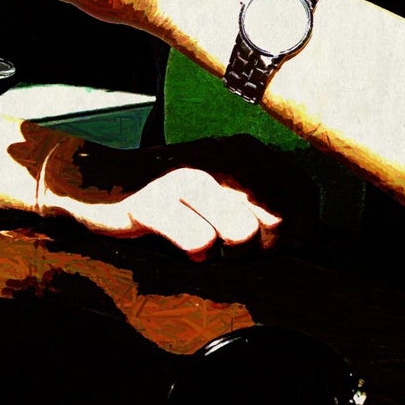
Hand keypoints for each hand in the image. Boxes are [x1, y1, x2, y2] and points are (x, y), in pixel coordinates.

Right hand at [55, 166, 281, 257]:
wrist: (98, 179)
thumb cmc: (172, 190)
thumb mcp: (223, 182)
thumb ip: (263, 197)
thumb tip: (306, 231)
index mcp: (245, 150)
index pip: (303, 195)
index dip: (298, 229)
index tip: (276, 242)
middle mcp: (221, 157)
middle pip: (278, 219)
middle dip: (264, 247)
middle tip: (236, 248)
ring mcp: (187, 177)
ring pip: (242, 234)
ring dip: (228, 254)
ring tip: (208, 244)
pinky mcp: (155, 202)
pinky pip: (199, 243)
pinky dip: (194, 255)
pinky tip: (182, 245)